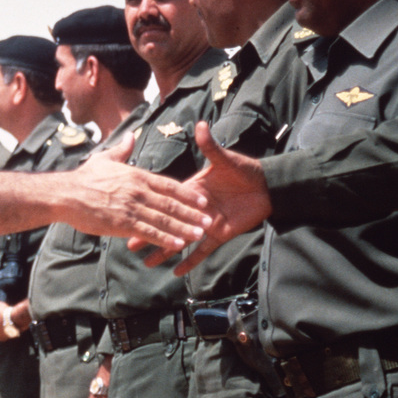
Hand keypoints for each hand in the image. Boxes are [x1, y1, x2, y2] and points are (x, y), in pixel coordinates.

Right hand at [68, 134, 210, 249]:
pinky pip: (149, 232)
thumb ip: (122, 149)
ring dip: (184, 228)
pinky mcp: (122, 223)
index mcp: (137, 176)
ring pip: (164, 220)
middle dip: (192, 214)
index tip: (202, 201)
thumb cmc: (84, 177)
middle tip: (209, 220)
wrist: (66, 193)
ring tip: (199, 235)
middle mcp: (138, 191)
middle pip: (172, 204)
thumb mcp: (105, 158)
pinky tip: (177, 245)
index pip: (169, 185)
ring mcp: (131, 208)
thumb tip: (131, 135)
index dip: (188, 194)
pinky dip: (165, 239)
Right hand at [130, 121, 271, 275]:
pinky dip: (191, 262)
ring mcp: (205, 225)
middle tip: (130, 245)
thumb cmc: (245, 170)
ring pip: (180, 240)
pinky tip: (178, 273)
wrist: (267, 187)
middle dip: (149, 235)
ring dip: (165, 251)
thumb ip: (210, 146)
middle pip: (167, 224)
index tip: (130, 213)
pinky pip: (203, 252)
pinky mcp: (219, 236)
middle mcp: (194, 211)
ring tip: (147, 263)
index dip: (148, 208)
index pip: (164, 201)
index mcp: (191, 191)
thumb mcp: (223, 158)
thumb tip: (201, 124)